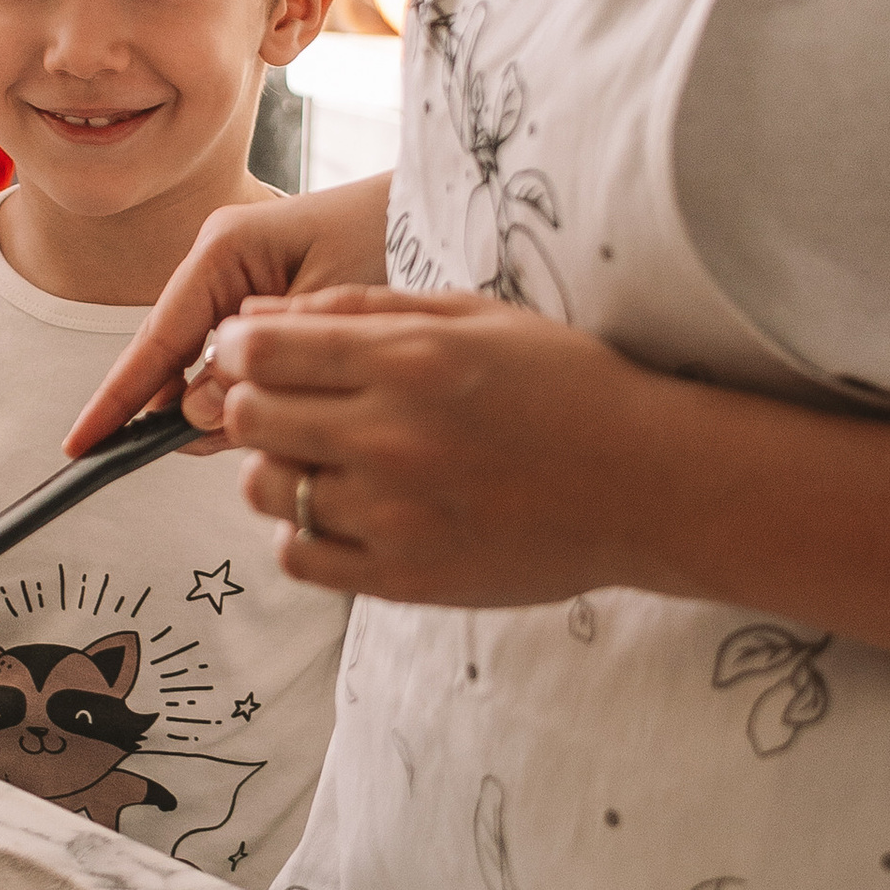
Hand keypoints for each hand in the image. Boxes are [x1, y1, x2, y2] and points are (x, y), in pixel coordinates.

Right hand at [63, 173, 390, 453]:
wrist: (445, 211)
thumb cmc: (394, 242)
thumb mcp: (326, 317)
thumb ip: (260, 370)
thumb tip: (197, 414)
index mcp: (225, 249)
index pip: (155, 339)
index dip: (117, 400)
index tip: (82, 444)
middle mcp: (223, 261)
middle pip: (175, 356)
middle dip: (182, 408)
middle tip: (215, 446)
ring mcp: (243, 278)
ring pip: (208, 363)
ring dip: (229, 401)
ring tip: (275, 422)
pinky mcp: (269, 297)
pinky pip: (241, 356)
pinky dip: (254, 388)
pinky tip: (282, 406)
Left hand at [210, 286, 660, 604]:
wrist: (647, 484)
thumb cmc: (564, 385)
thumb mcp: (471, 316)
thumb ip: (359, 310)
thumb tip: (256, 317)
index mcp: (409, 361)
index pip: (260, 351)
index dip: (242, 347)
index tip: (261, 352)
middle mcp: (391, 438)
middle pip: (248, 418)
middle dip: (253, 402)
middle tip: (292, 403)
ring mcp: (394, 516)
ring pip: (266, 490)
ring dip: (279, 468)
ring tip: (327, 458)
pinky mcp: (404, 578)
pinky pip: (300, 557)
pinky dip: (305, 532)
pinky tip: (348, 510)